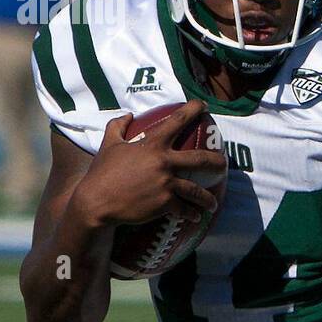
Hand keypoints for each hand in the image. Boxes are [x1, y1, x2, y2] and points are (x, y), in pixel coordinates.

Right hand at [70, 101, 226, 227]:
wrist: (96, 202)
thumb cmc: (101, 173)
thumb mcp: (108, 145)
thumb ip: (118, 127)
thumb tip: (128, 115)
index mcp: (152, 144)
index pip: (177, 121)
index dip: (192, 110)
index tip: (203, 105)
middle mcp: (164, 162)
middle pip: (200, 159)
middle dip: (217, 161)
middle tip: (224, 163)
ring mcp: (166, 183)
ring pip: (196, 190)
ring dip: (207, 198)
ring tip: (213, 203)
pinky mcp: (165, 203)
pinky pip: (184, 209)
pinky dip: (191, 214)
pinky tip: (196, 217)